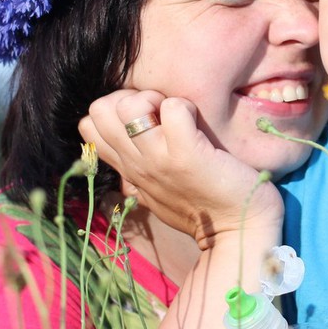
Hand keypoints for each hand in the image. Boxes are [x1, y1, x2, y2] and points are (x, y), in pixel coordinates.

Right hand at [79, 89, 282, 248]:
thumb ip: (139, 168)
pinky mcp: (187, 154)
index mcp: (129, 170)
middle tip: (160, 114)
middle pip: (100, 109)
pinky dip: (187, 107)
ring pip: (128, 105)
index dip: (115, 109)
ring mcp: (159, 159)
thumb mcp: (157, 190)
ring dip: (155, 99)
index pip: (89, 125)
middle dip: (131, 97)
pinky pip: (174, 108)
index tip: (145, 119)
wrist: (238, 230)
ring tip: (178, 116)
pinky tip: (198, 123)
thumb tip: (128, 144)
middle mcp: (137, 164)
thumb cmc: (204, 206)